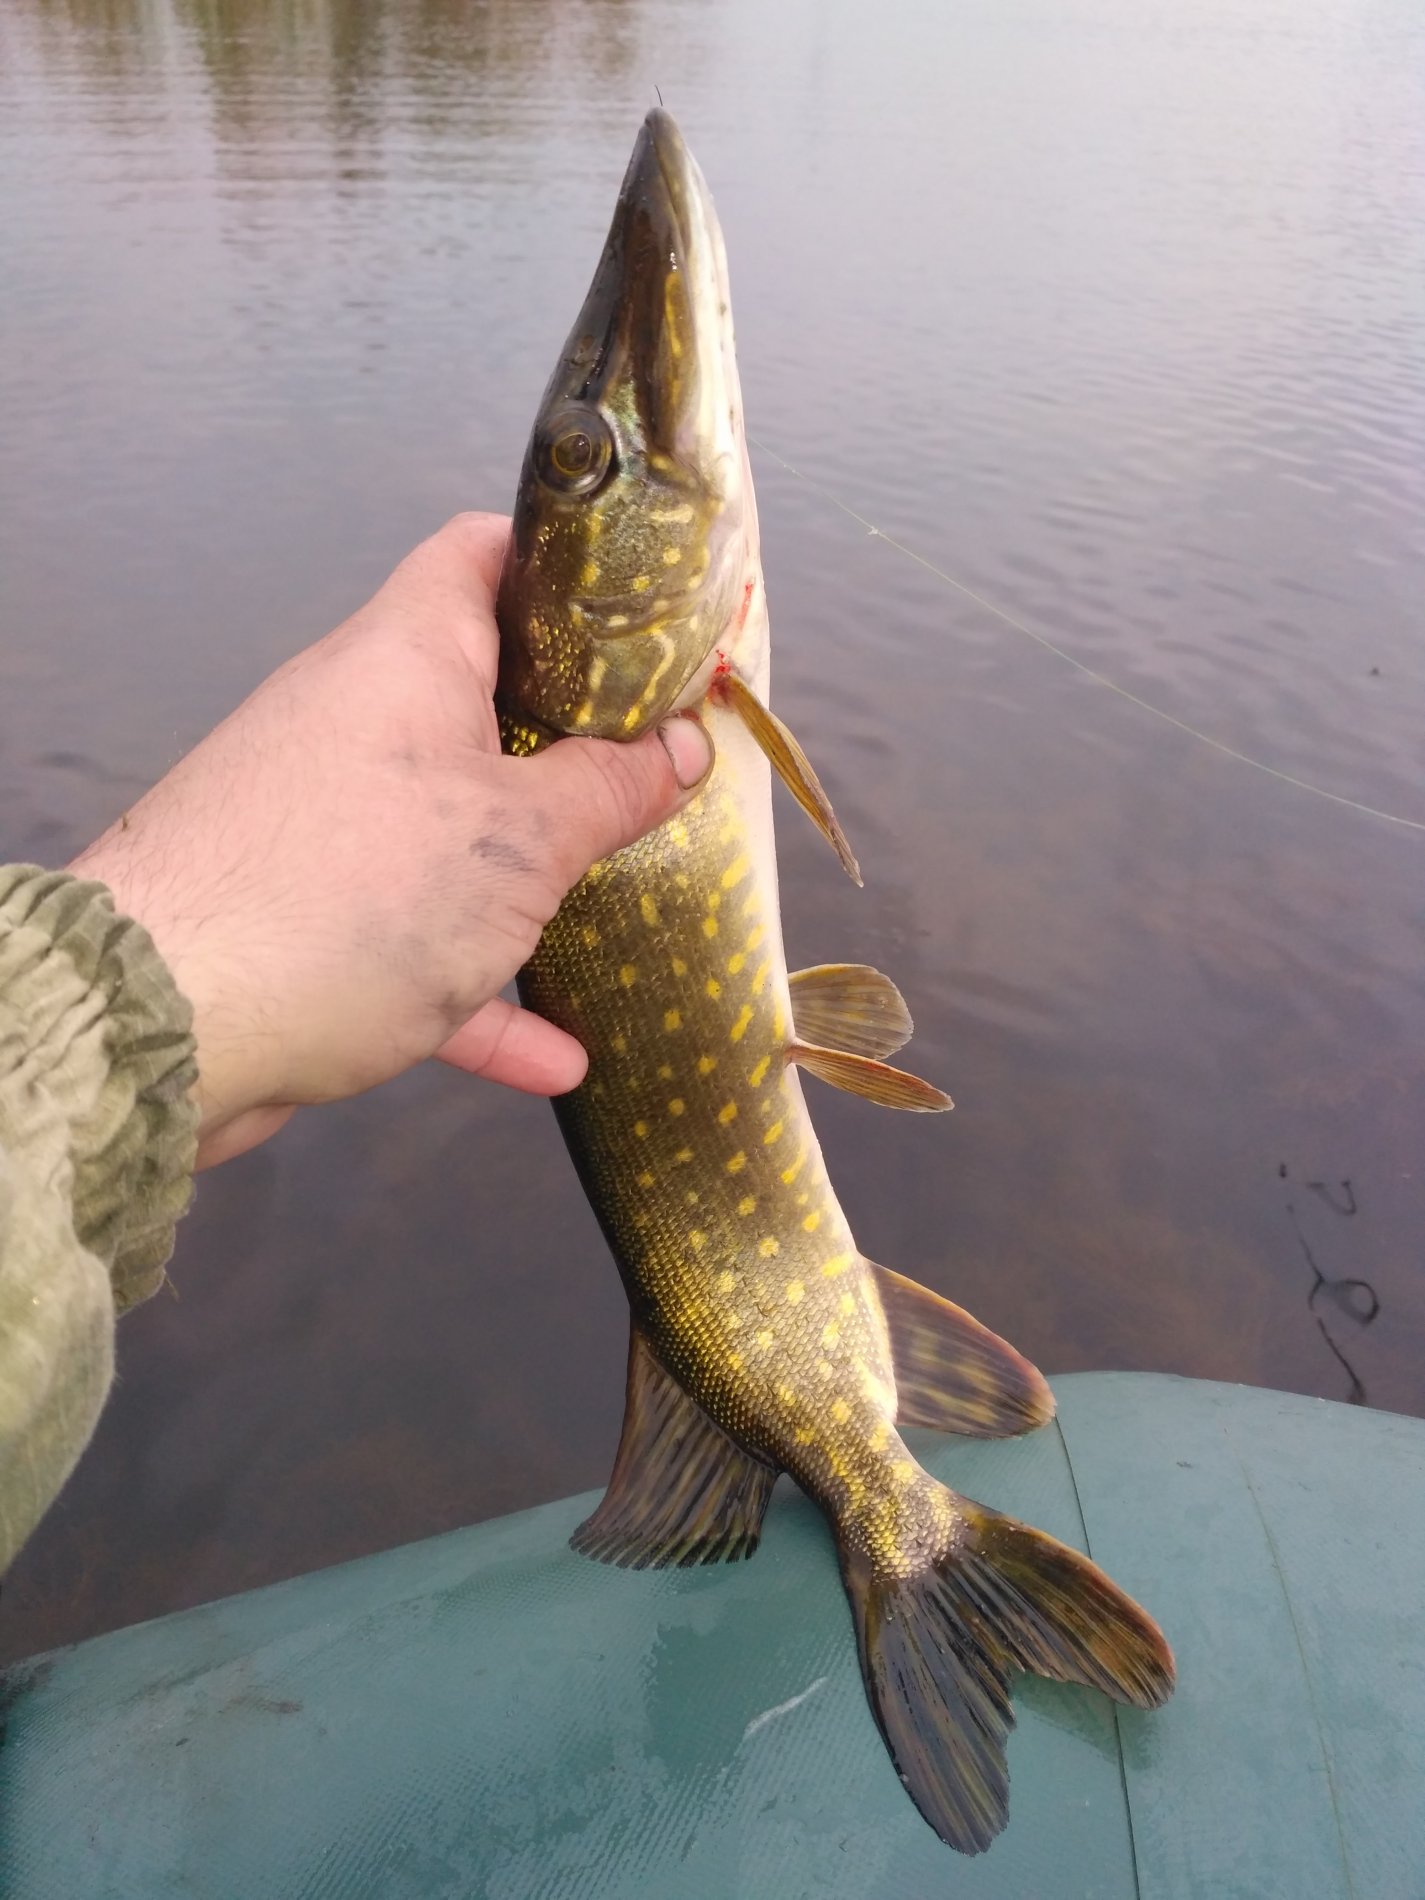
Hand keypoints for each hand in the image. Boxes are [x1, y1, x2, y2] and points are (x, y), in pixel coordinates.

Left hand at [70, 513, 712, 1168]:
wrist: (162, 1024)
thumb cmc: (353, 892)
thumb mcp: (518, 841)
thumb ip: (609, 789)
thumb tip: (681, 748)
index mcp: (405, 657)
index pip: (480, 555)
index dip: (564, 568)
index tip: (645, 617)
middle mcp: (356, 720)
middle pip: (479, 700)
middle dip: (571, 742)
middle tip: (658, 771)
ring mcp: (324, 822)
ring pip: (451, 831)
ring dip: (532, 880)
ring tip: (618, 905)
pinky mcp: (305, 918)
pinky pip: (413, 936)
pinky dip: (478, 983)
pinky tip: (555, 1056)